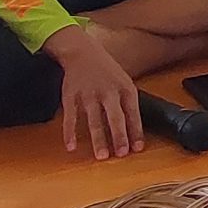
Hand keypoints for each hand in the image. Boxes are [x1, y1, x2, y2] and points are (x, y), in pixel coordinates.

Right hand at [42, 25, 142, 158]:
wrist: (81, 51)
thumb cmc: (106, 71)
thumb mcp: (124, 82)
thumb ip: (128, 104)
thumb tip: (135, 132)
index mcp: (124, 88)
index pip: (133, 112)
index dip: (136, 131)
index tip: (138, 148)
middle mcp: (107, 92)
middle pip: (115, 117)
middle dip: (119, 136)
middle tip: (121, 154)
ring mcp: (88, 94)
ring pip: (93, 120)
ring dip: (98, 139)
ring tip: (101, 156)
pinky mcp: (70, 96)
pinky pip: (70, 117)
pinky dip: (69, 133)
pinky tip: (71, 146)